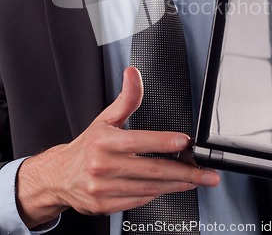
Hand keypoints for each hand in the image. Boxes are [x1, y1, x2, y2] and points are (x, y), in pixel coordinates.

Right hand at [17, 67, 219, 227]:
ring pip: (149, 188)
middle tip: (205, 173)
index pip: (140, 141)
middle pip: (151, 170)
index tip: (186, 143)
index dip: (165, 143)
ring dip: (176, 185)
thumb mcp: (106, 118)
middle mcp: (103, 166)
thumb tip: (133, 73)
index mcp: (104, 142)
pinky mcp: (105, 206)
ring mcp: (103, 189)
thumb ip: (127, 98)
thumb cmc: (87, 145)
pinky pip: (138, 201)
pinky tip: (171, 188)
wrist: (59, 175)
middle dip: (184, 173)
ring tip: (196, 180)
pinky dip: (157, 195)